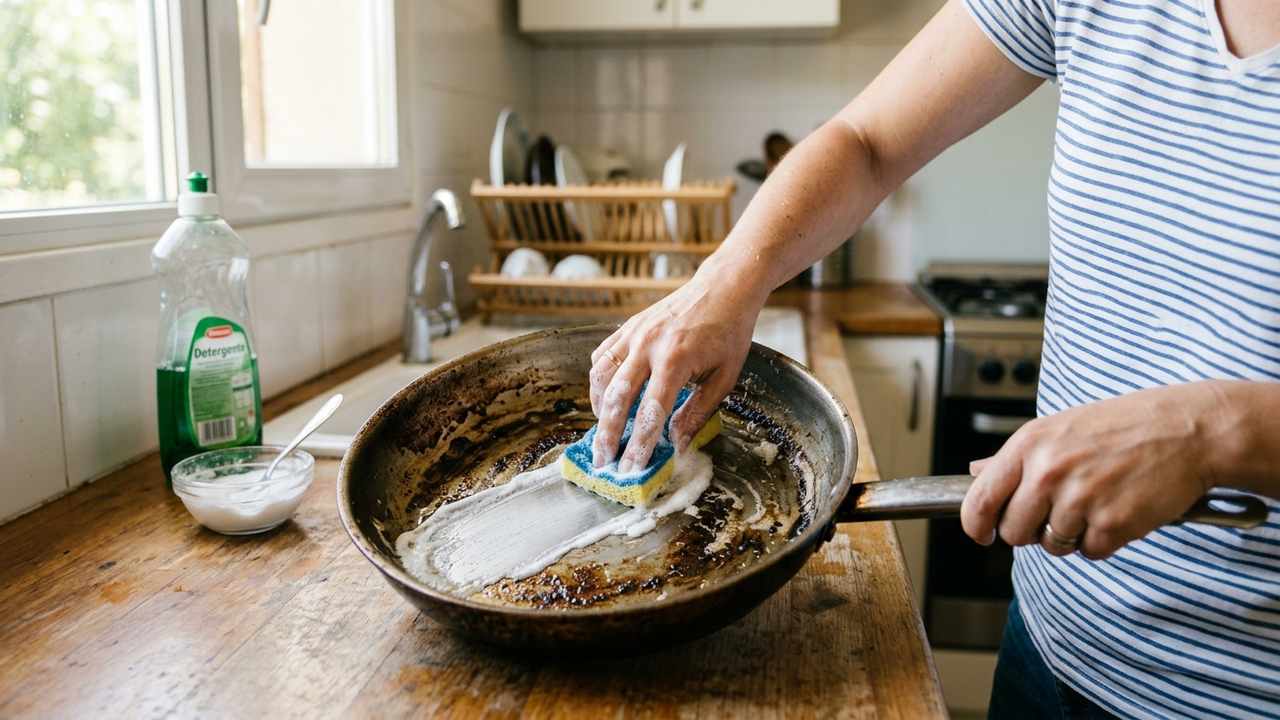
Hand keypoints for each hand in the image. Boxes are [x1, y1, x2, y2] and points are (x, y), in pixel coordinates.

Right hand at [588, 271, 762, 472]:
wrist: (724, 287)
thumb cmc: (729, 332)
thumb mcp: (724, 377)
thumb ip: (698, 413)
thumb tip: (678, 446)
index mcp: (676, 359)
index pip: (651, 412)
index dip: (639, 444)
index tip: (630, 469)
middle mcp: (648, 344)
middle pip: (617, 397)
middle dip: (608, 434)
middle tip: (603, 461)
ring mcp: (634, 332)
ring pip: (602, 376)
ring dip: (598, 408)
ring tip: (602, 432)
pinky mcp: (628, 325)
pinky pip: (602, 355)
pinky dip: (599, 381)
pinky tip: (605, 398)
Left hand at [959, 382, 1253, 559]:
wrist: (1188, 429)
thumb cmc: (1125, 425)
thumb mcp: (1059, 427)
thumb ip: (1016, 456)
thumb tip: (976, 473)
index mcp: (1029, 445)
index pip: (980, 498)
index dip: (975, 524)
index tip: (981, 534)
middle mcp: (1048, 472)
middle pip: (1014, 532)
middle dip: (1031, 530)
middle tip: (1059, 511)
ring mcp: (1080, 500)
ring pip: (1052, 545)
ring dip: (1071, 535)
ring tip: (1096, 503)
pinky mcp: (1113, 524)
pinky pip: (1090, 552)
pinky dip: (1103, 541)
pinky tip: (1118, 510)